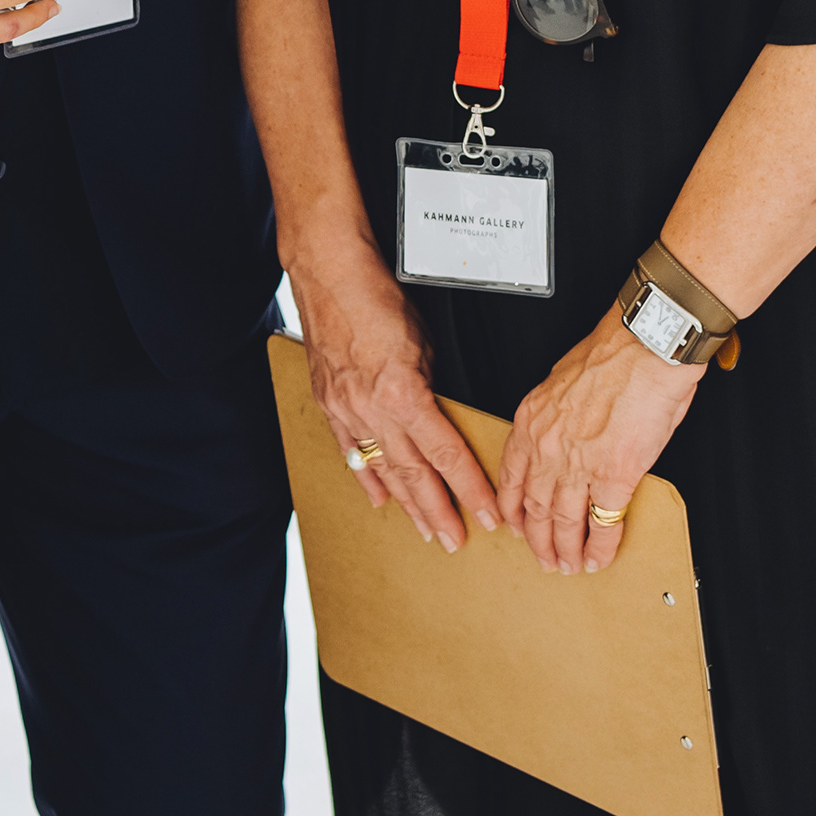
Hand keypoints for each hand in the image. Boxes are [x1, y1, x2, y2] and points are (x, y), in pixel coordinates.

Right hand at [292, 249, 498, 555]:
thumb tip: (443, 410)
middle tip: (454, 540)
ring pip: (381, 469)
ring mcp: (346, 409)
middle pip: (412, 473)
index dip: (469, 487)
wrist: (328, 274)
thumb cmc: (379, 296)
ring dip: (405, 503)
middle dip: (437, 511)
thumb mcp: (423, 340)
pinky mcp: (328, 403)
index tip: (488, 513)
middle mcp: (372, 409)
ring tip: (424, 530)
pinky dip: (366, 477)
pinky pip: (350, 450)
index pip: (445, 453)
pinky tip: (378, 497)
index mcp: (403, 393)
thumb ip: (431, 382)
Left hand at [497, 304, 699, 574]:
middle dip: (537, 540)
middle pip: (534, 508)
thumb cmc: (614, 352)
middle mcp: (548, 448)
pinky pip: (604, 524)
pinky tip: (599, 559)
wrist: (646, 345)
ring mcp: (579, 466)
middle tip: (542, 557)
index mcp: (531, 421)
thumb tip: (562, 429)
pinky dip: (601, 548)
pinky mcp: (616, 476)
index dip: (511, 508)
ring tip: (569, 566)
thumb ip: (555, 412)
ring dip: (565, 551)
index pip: (510, 477)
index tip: (513, 525)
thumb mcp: (562, 379)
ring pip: (563, 523)